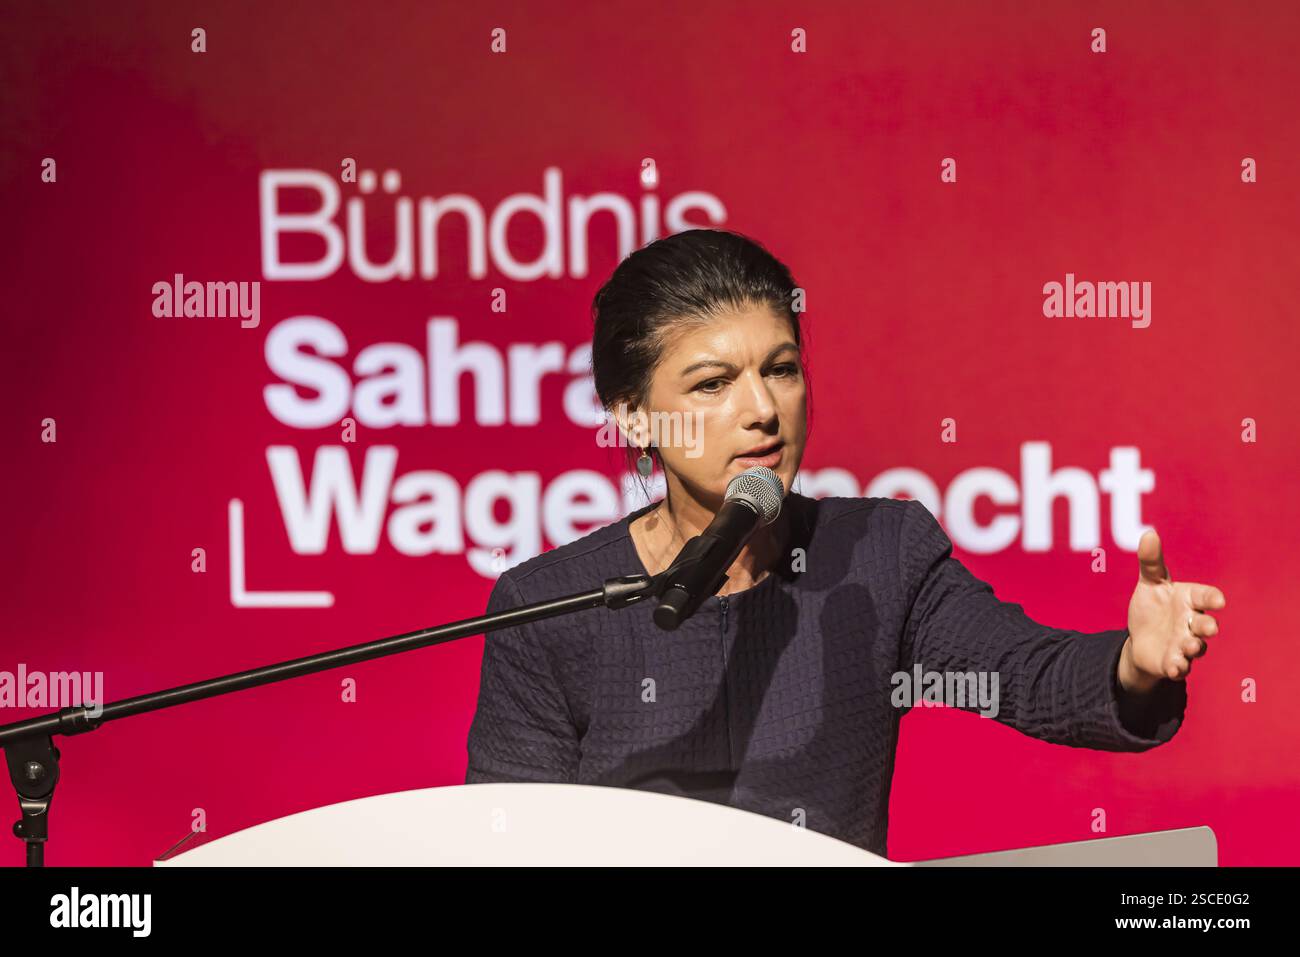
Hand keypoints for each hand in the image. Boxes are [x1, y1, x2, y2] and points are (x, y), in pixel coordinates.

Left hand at [1119, 528, 1225, 693]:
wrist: (1141, 638)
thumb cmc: (1153, 606)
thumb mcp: (1149, 583)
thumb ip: (1151, 561)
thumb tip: (1149, 533)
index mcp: (1189, 600)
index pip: (1205, 596)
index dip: (1212, 598)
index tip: (1219, 600)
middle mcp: (1191, 623)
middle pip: (1205, 625)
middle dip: (1208, 626)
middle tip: (1209, 627)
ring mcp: (1184, 644)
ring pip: (1196, 648)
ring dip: (1194, 648)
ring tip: (1189, 646)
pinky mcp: (1173, 662)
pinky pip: (1180, 667)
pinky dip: (1178, 667)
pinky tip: (1173, 667)